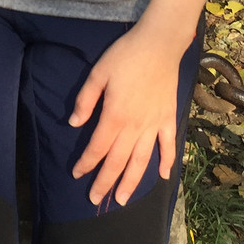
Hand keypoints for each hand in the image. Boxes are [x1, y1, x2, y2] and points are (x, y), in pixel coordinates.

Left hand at [68, 21, 183, 206]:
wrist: (159, 44)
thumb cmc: (125, 56)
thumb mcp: (98, 73)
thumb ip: (85, 100)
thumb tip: (73, 124)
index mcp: (115, 116)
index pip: (97, 148)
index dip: (86, 163)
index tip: (76, 174)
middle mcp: (135, 126)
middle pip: (118, 161)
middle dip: (105, 182)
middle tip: (95, 199)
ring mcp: (154, 125)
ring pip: (141, 161)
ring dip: (131, 182)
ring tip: (123, 199)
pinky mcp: (169, 119)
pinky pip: (168, 145)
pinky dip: (167, 162)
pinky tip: (162, 177)